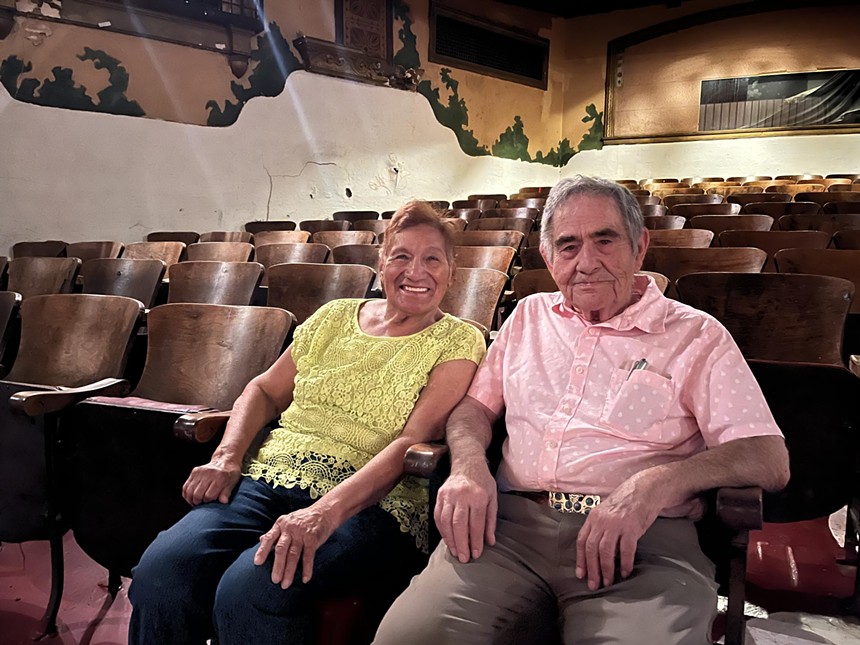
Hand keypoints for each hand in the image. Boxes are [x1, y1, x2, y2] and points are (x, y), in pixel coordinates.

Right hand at [182, 459, 241, 505]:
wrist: (225, 461)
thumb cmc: (230, 475)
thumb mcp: (232, 484)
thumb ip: (226, 493)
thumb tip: (223, 502)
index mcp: (219, 477)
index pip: (208, 496)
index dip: (209, 502)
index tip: (211, 502)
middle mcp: (208, 474)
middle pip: (197, 494)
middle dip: (199, 502)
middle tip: (202, 504)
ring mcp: (200, 472)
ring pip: (189, 491)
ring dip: (191, 499)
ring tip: (196, 502)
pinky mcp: (194, 472)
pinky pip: (186, 486)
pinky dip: (186, 494)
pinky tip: (191, 498)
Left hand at [254, 505, 336, 588]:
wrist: (324, 511)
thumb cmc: (303, 518)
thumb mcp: (287, 521)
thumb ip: (275, 531)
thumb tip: (261, 540)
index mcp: (281, 524)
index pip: (269, 538)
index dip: (262, 550)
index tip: (257, 563)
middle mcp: (290, 529)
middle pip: (281, 549)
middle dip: (277, 566)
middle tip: (274, 580)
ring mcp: (301, 534)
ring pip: (294, 555)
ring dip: (289, 571)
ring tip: (285, 584)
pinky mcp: (313, 538)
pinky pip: (308, 556)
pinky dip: (307, 568)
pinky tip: (305, 579)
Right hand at [434, 463, 496, 562]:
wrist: (467, 463)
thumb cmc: (483, 482)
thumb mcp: (493, 498)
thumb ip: (491, 520)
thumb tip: (490, 541)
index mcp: (477, 496)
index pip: (476, 523)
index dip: (476, 541)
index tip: (476, 554)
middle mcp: (461, 495)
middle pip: (459, 524)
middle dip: (461, 544)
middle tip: (464, 558)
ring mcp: (448, 495)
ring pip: (446, 521)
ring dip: (450, 539)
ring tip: (455, 551)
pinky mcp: (440, 495)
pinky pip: (438, 516)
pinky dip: (441, 530)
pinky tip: (447, 539)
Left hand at [575, 473, 664, 590]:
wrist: (645, 489)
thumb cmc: (626, 502)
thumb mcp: (606, 511)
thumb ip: (599, 526)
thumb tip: (595, 548)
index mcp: (594, 517)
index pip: (582, 541)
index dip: (580, 559)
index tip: (581, 574)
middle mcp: (602, 521)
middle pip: (592, 549)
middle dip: (592, 569)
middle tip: (594, 585)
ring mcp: (616, 524)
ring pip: (606, 552)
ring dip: (606, 569)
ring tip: (608, 582)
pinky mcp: (631, 528)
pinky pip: (626, 550)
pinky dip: (625, 563)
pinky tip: (625, 572)